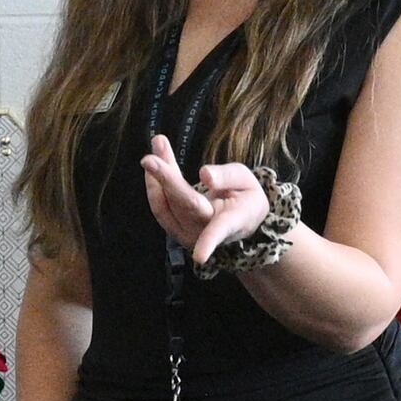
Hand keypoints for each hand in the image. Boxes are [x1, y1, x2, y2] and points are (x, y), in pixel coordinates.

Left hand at [142, 135, 272, 264]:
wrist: (242, 221)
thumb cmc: (245, 199)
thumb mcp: (246, 181)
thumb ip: (227, 177)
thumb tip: (204, 174)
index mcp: (229, 222)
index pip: (218, 231)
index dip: (209, 243)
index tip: (200, 256)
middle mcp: (204, 231)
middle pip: (183, 204)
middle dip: (167, 177)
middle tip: (156, 148)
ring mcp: (186, 233)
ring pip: (165, 203)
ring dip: (158, 174)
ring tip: (159, 144)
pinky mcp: (173, 229)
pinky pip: (159, 205)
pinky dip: (155, 182)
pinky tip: (154, 163)